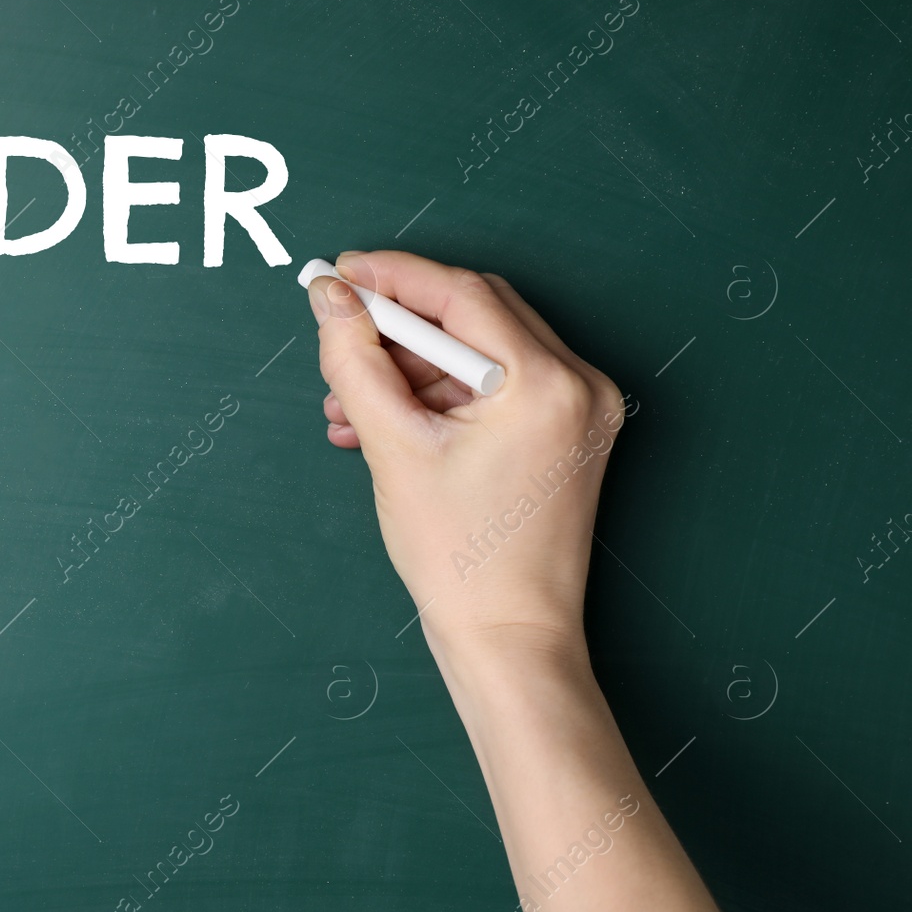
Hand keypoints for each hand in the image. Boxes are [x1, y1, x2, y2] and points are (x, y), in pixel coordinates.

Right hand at [308, 250, 626, 666]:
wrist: (509, 637)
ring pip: (480, 349)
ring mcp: (580, 409)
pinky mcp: (567, 432)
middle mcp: (579, 385)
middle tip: (340, 331)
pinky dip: (440, 394)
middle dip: (399, 323)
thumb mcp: (393, 448)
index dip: (391, 277)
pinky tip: (384, 421)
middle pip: (475, 312)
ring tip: (349, 404)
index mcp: (546, 384)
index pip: (461, 294)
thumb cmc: (461, 560)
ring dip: (412, 366)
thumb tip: (331, 298)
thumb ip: (356, 360)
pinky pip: (496, 385)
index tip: (339, 274)